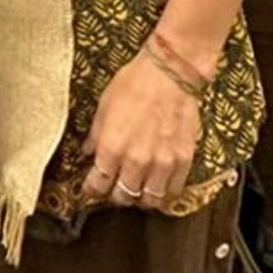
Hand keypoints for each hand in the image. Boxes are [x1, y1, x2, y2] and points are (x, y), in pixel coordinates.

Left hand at [81, 52, 201, 206]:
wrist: (171, 72)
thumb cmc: (136, 83)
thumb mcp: (103, 107)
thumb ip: (96, 135)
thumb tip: (89, 151)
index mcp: (112, 148)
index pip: (97, 185)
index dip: (92, 190)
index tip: (92, 188)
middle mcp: (137, 160)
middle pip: (123, 197)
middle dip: (116, 195)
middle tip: (115, 187)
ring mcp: (162, 163)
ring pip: (150, 199)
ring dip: (141, 197)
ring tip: (138, 188)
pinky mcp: (183, 159)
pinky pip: (174, 189)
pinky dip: (165, 191)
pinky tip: (159, 184)